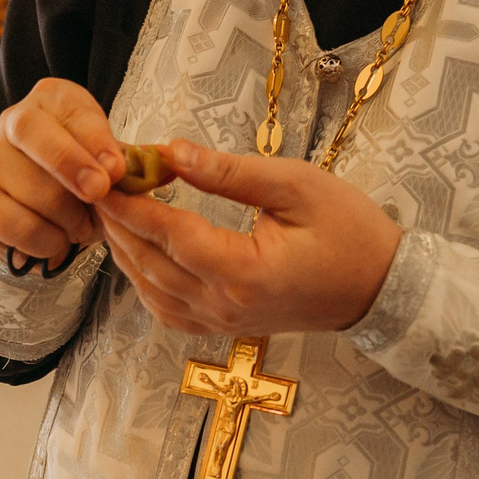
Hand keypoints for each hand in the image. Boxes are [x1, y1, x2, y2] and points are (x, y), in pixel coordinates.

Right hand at [0, 78, 124, 267]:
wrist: (37, 204)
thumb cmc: (83, 175)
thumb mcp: (110, 159)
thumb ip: (131, 162)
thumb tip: (160, 166)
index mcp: (53, 99)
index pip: (72, 110)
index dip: (95, 140)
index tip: (116, 169)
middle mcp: (15, 120)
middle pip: (35, 135)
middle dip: (71, 167)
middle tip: (97, 195)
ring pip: (32, 189)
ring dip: (69, 219)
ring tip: (83, 226)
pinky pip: (15, 225)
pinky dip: (46, 241)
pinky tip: (59, 241)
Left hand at [93, 139, 401, 336]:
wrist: (380, 286)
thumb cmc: (348, 230)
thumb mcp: (295, 185)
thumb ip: (228, 173)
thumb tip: (171, 152)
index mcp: (245, 272)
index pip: (171, 236)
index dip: (133, 205)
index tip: (108, 174)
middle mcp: (226, 306)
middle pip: (151, 265)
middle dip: (119, 223)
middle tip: (98, 184)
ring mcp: (224, 323)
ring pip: (151, 291)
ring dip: (127, 251)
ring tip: (113, 210)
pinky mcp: (225, 327)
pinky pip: (168, 309)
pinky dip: (144, 280)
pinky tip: (140, 250)